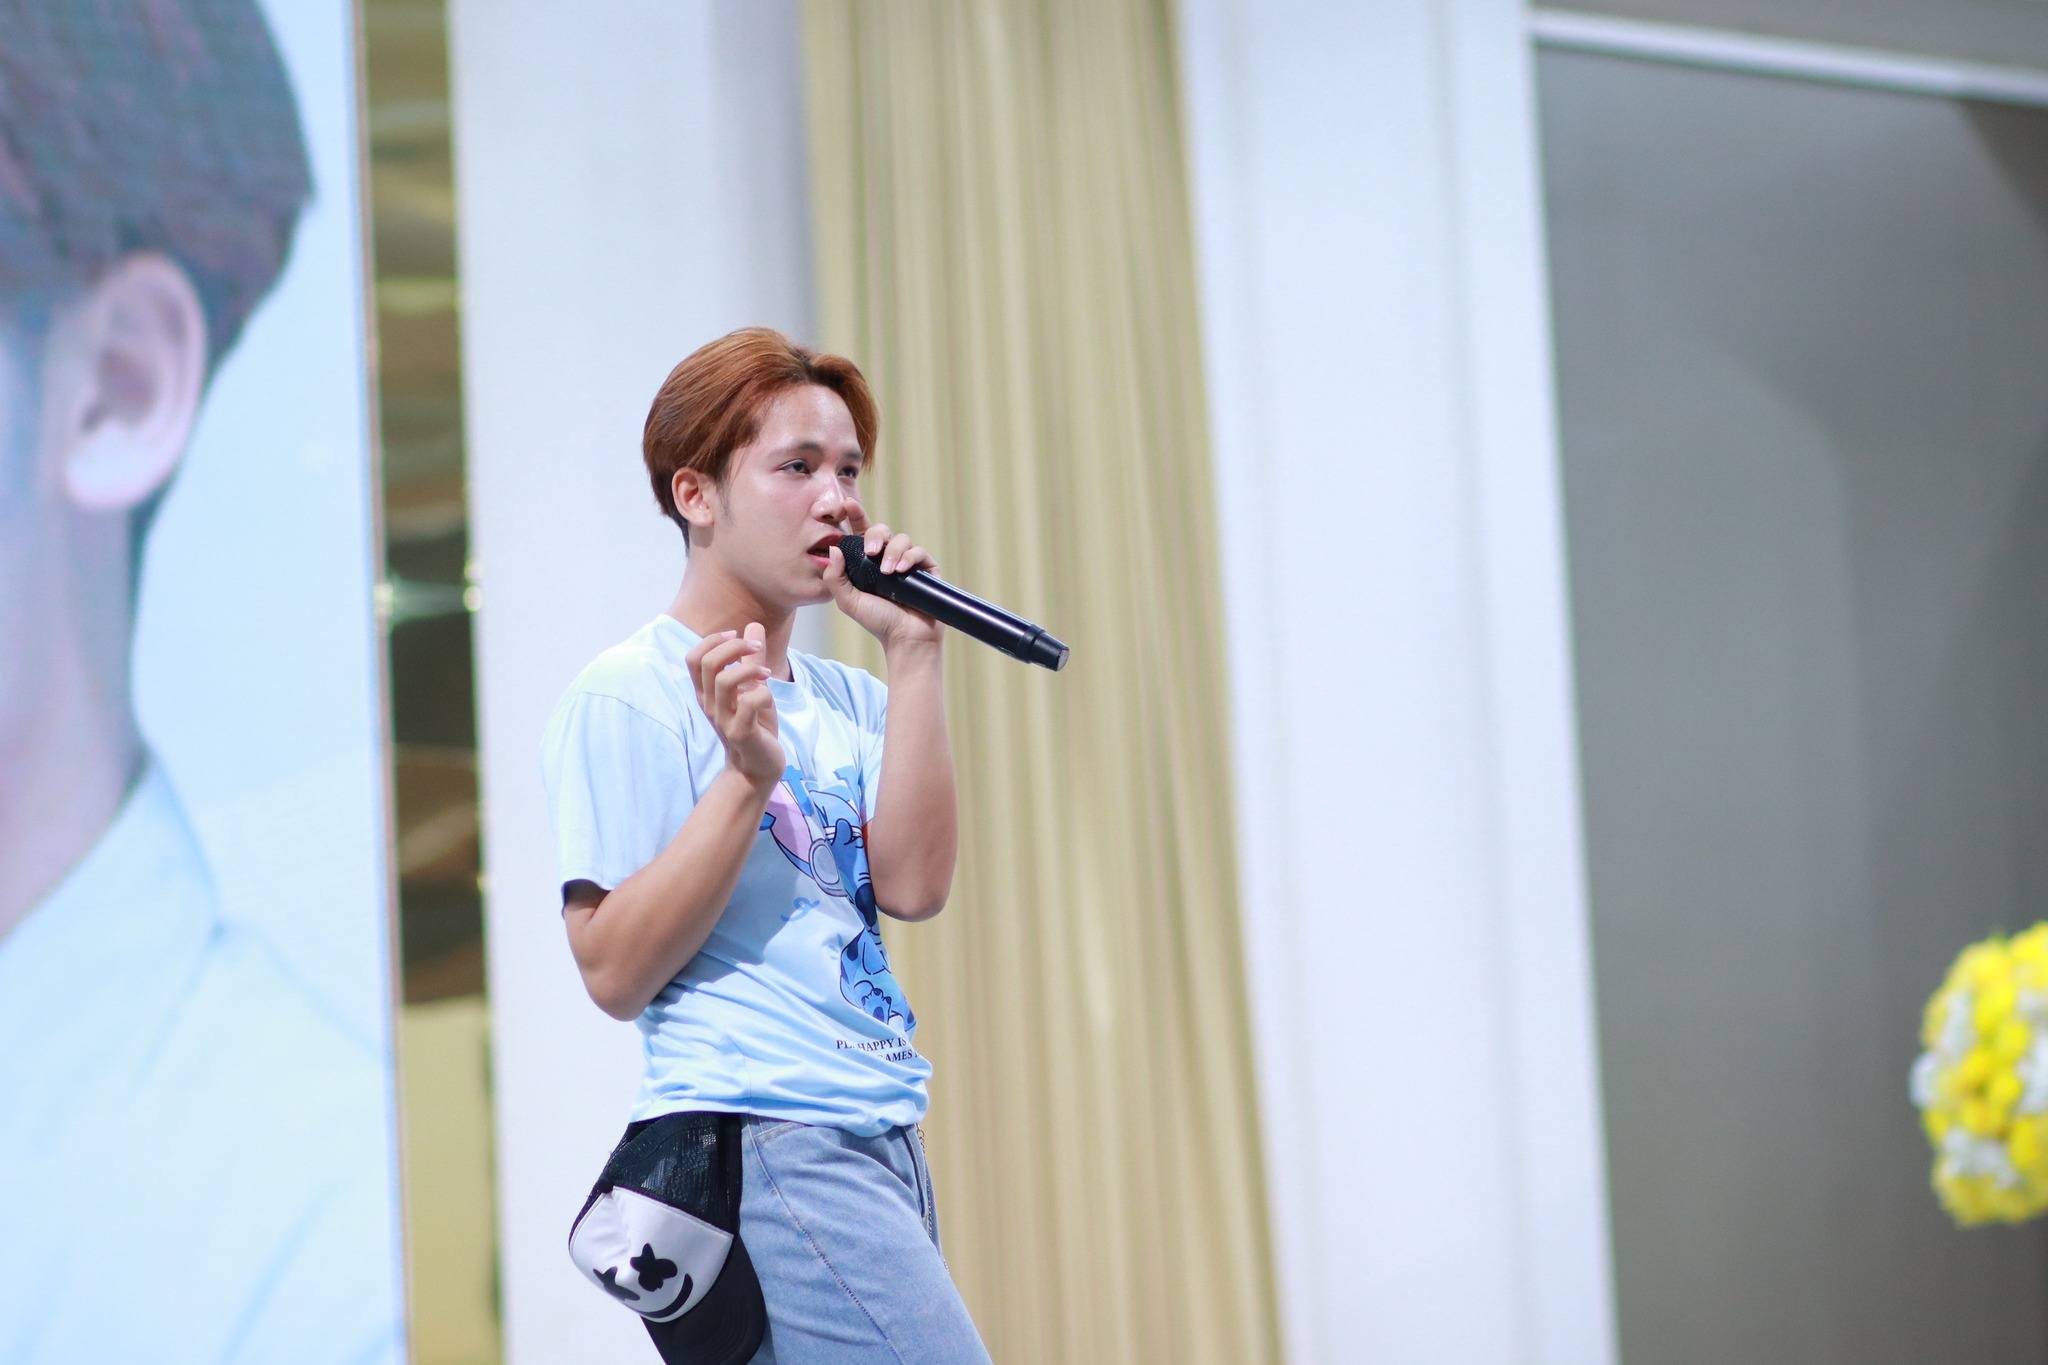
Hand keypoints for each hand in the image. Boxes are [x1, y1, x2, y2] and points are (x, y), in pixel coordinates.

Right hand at [685, 622, 781, 788]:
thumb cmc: (755, 726)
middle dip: (734, 648)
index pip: (694, 658)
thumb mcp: (753, 688)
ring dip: (750, 669)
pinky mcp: (740, 733)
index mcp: (707, 693)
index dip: (713, 640)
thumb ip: (751, 660)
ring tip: (767, 675)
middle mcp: (709, 704)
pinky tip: (769, 700)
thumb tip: (752, 626)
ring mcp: (723, 719)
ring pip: (725, 681)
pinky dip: (763, 694)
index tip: (737, 637)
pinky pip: (749, 703)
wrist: (758, 768)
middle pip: (708, 663)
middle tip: (756, 649)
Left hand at [822, 511, 943, 650]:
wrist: (905, 639)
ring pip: (902, 539)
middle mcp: (888, 559)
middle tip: (870, 551)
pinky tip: (900, 571)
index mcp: (867, 563)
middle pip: (882, 531)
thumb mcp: (848, 601)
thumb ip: (835, 577)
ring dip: (893, 552)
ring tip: (888, 572)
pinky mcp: (927, 569)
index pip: (861, 534)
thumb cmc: (877, 622)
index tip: (846, 504)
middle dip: (875, 535)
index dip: (855, 516)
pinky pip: (919, 551)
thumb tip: (833, 547)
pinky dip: (909, 557)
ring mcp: (908, 563)